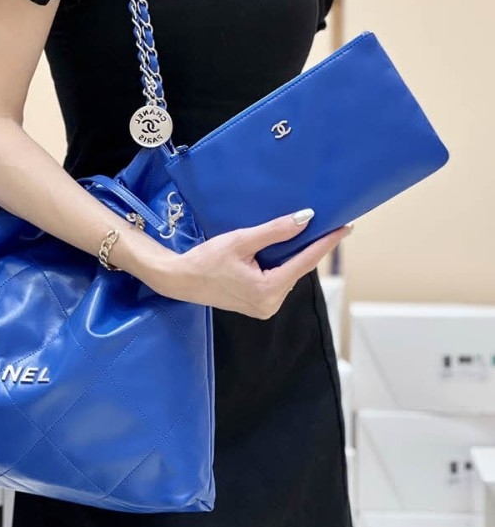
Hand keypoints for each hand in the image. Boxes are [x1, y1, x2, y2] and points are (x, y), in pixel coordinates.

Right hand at [147, 209, 351, 318]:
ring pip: (288, 275)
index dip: (326, 243)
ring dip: (292, 257)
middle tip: (324, 226)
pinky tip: (279, 252)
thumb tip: (306, 219)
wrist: (180, 279)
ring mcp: (265, 308)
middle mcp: (271, 304)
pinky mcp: (258, 306)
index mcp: (268, 290)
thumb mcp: (241, 240)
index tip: (345, 228)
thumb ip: (275, 231)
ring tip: (299, 235)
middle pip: (297, 269)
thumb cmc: (206, 259)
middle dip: (308, 248)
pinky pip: (277, 282)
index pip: (306, 262)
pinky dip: (280, 267)